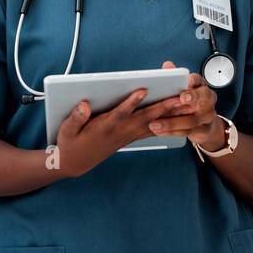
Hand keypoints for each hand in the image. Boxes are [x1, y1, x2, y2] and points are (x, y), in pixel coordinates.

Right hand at [53, 88, 190, 178]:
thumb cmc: (70, 143)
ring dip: (170, 115)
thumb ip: (75, 117)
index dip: (131, 102)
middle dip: (163, 107)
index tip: (142, 90)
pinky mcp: (129, 138)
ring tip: (186, 104)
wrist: (75, 163)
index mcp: (104, 127)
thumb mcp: (66, 130)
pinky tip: (177, 117)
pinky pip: (151, 130)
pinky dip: (165, 123)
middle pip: (144, 117)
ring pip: (152, 124)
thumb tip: (83, 104)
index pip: (120, 113)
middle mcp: (119, 132)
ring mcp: (126, 136)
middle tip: (180, 97)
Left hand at [148, 60, 222, 148]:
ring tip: (154, 123)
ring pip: (191, 119)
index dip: (195, 80)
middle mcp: (207, 101)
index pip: (200, 81)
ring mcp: (207, 117)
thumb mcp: (184, 89)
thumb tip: (168, 65)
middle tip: (180, 98)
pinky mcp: (203, 130)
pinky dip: (172, 132)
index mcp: (201, 87)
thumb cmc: (191, 102)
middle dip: (192, 97)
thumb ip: (175, 77)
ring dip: (172, 122)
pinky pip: (187, 132)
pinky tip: (159, 131)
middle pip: (203, 98)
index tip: (188, 80)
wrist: (204, 124)